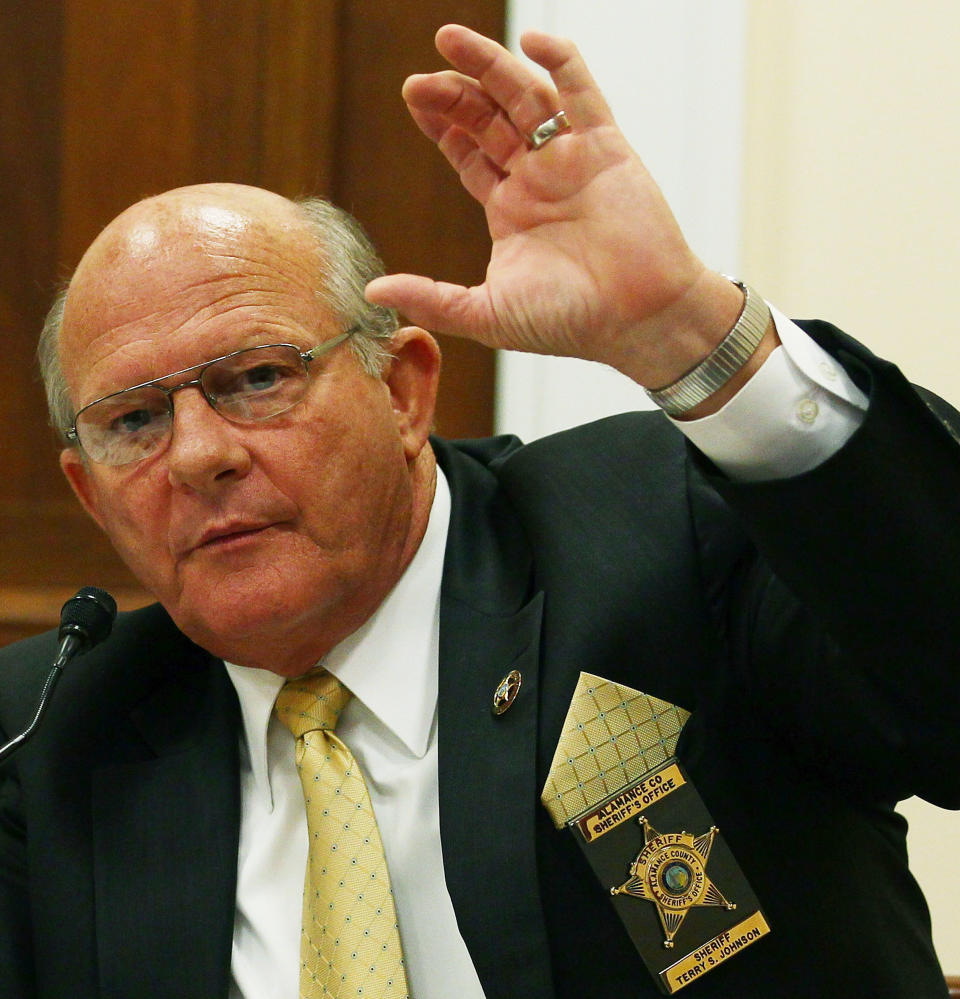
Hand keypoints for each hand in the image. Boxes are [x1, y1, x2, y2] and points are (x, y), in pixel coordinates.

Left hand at [365, 25, 746, 388]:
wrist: (639, 320)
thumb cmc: (570, 322)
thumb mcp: (488, 314)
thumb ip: (433, 299)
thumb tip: (373, 293)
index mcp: (511, 210)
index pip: (470, 154)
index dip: (442, 125)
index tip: (413, 98)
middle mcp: (538, 179)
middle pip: (489, 118)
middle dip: (453, 95)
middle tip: (418, 81)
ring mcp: (572, 160)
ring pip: (526, 98)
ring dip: (491, 66)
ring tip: (450, 40)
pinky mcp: (607, 149)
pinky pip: (584, 95)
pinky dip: (562, 64)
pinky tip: (533, 43)